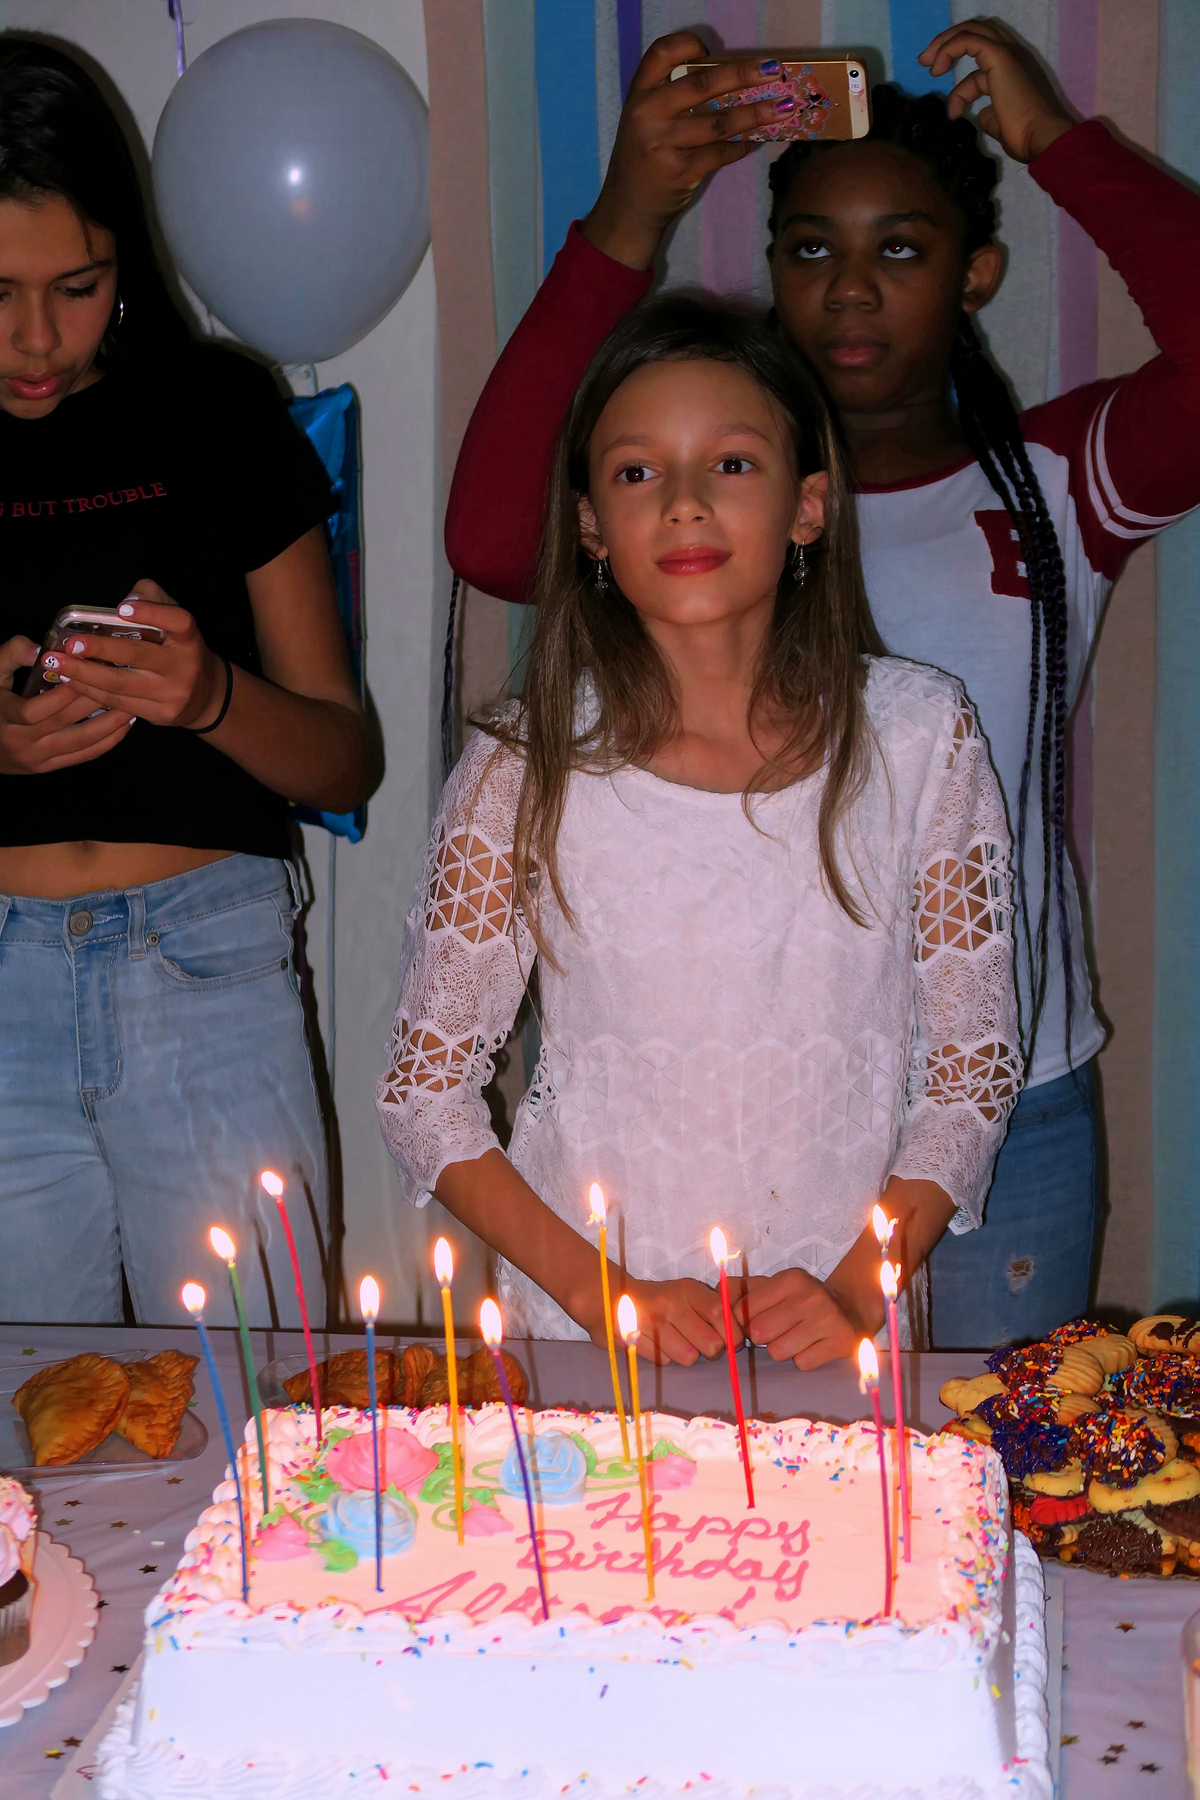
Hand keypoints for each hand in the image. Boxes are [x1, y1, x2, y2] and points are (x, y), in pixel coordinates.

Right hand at [0, 634, 134, 773]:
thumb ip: (12, 654)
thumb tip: (40, 650)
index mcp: (6, 717)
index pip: (34, 711)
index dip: (60, 695)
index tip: (81, 674)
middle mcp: (22, 742)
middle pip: (64, 723)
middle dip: (92, 700)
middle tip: (116, 680)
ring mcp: (37, 758)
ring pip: (80, 742)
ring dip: (109, 724)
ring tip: (130, 703)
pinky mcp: (49, 767)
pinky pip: (83, 756)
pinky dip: (107, 741)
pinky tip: (123, 725)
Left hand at [52, 580, 225, 729]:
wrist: (206, 696)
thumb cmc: (180, 650)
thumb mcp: (175, 621)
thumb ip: (153, 599)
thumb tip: (125, 601)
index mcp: (189, 638)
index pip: (178, 621)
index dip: (151, 613)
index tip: (121, 609)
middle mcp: (184, 666)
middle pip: (138, 655)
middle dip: (100, 649)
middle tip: (70, 644)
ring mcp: (172, 694)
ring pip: (121, 684)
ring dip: (84, 674)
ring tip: (57, 664)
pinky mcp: (159, 714)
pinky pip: (119, 702)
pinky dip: (91, 691)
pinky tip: (72, 681)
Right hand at [583, 34, 796, 269]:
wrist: (627, 208)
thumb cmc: (643, 159)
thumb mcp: (645, 121)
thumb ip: (671, 99)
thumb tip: (730, 82)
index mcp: (639, 94)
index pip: (662, 53)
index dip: (689, 44)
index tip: (713, 50)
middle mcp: (647, 114)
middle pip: (701, 84)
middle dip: (742, 74)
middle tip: (772, 70)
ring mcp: (662, 144)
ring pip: (719, 123)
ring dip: (756, 114)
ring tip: (783, 108)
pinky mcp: (679, 171)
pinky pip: (720, 153)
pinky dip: (742, 146)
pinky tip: (757, 140)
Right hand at [605, 1274, 736, 1366]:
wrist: (611, 1297)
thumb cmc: (661, 1299)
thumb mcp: (687, 1292)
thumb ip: (713, 1307)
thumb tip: (740, 1334)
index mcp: (687, 1289)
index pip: (721, 1312)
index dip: (733, 1332)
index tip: (734, 1341)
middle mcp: (671, 1304)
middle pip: (712, 1344)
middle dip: (712, 1350)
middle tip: (704, 1343)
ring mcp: (652, 1323)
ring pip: (689, 1357)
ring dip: (687, 1354)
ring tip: (678, 1341)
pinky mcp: (636, 1342)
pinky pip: (666, 1362)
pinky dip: (666, 1358)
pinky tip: (659, 1344)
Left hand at [738, 1267, 865, 1370]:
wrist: (851, 1308)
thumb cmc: (801, 1299)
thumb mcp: (773, 1286)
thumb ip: (741, 1290)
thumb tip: (716, 1297)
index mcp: (790, 1279)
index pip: (744, 1311)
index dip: (744, 1322)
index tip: (754, 1321)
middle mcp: (810, 1296)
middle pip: (759, 1333)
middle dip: (762, 1338)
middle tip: (778, 1330)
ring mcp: (827, 1319)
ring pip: (778, 1352)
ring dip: (782, 1350)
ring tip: (795, 1337)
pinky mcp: (840, 1342)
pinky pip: (802, 1363)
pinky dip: (803, 1359)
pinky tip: (812, 1346)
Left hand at [919, 18, 1073, 163]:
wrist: (1041, 137)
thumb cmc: (1024, 135)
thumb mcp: (1000, 123)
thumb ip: (988, 114)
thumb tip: (979, 114)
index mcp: (1013, 69)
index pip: (982, 63)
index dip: (961, 84)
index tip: (951, 110)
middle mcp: (1012, 55)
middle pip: (977, 32)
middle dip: (947, 43)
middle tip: (926, 63)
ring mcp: (1007, 53)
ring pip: (971, 30)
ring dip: (944, 43)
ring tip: (927, 64)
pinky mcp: (999, 57)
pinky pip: (969, 40)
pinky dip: (949, 49)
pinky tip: (938, 69)